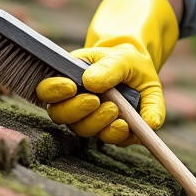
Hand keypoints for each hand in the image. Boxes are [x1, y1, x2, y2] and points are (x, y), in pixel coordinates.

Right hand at [35, 0, 178, 144]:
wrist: (147, 75)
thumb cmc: (127, 62)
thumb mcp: (122, 57)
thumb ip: (109, 67)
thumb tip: (93, 83)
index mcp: (70, 79)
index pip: (47, 90)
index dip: (53, 91)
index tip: (71, 87)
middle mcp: (75, 102)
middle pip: (60, 114)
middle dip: (76, 109)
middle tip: (95, 100)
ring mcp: (91, 119)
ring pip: (82, 129)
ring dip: (97, 123)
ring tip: (115, 109)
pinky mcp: (110, 131)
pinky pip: (108, 139)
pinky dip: (116, 134)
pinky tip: (126, 124)